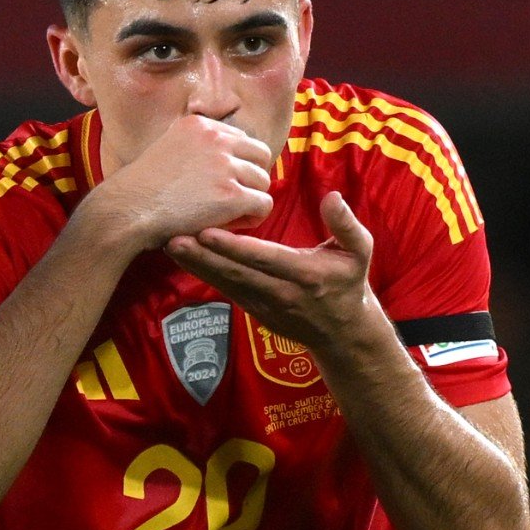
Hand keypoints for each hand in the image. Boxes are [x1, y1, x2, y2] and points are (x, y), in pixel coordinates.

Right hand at [85, 114, 273, 251]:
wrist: (125, 210)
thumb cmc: (140, 189)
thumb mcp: (165, 148)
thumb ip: (193, 147)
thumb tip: (218, 159)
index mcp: (200, 124)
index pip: (241, 139)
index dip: (236, 163)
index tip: (222, 182)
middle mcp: (215, 139)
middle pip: (260, 156)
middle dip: (250, 178)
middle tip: (233, 199)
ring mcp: (224, 166)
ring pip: (263, 181)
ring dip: (250, 199)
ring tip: (229, 215)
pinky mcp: (231, 195)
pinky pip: (263, 204)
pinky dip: (252, 218)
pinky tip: (232, 225)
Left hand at [165, 191, 391, 353]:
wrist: (341, 332)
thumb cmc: (348, 282)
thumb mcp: (359, 253)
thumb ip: (347, 225)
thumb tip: (331, 197)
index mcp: (305, 275)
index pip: (265, 259)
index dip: (234, 247)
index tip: (207, 232)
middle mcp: (280, 292)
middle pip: (236, 273)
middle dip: (203, 257)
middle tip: (174, 238)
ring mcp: (263, 304)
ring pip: (225, 283)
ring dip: (196, 265)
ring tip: (169, 245)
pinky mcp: (252, 309)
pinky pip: (225, 288)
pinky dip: (202, 273)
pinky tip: (183, 257)